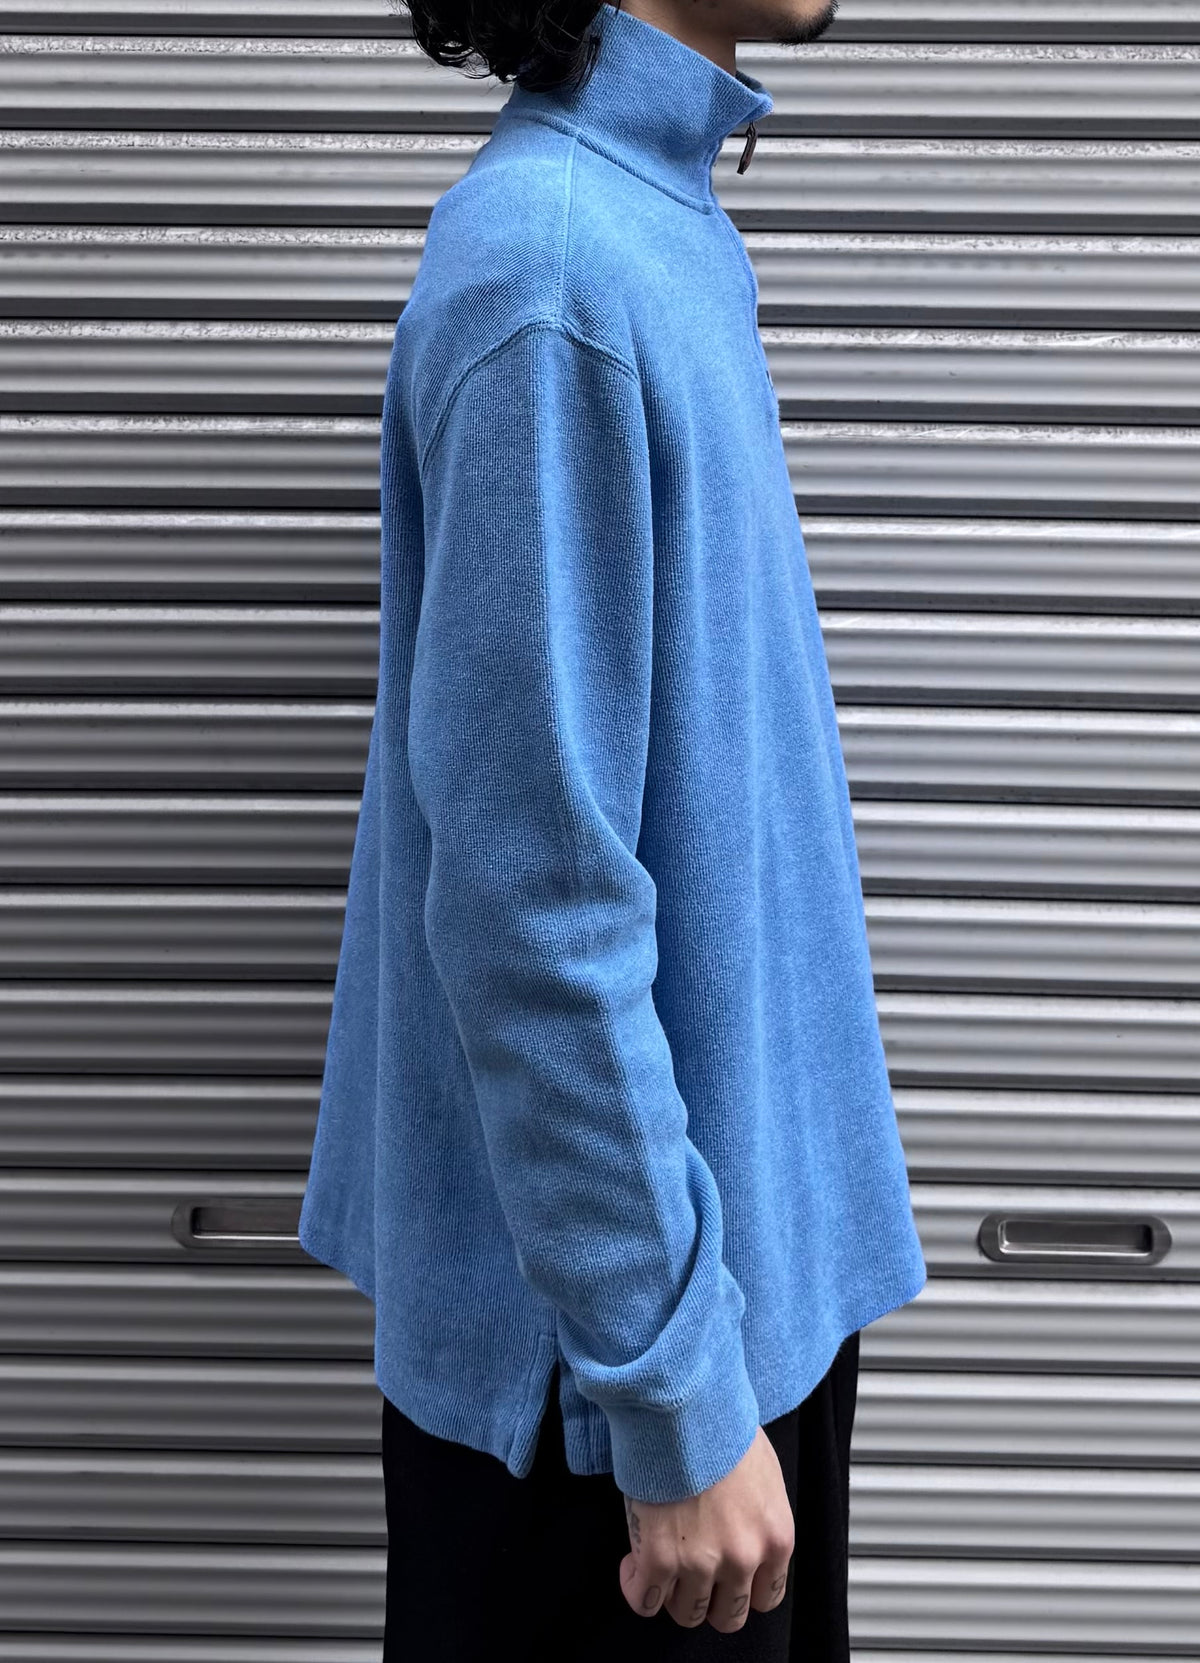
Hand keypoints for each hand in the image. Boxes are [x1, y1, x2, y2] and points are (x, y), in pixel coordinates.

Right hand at [618, 1427, 794, 1631]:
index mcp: (775, 1537)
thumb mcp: (763, 1473)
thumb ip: (759, 1516)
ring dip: (671, 1593)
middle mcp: (743, 1558)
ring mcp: (700, 1564)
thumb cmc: (721, 1425)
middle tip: (691, 1574)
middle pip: (727, 1616)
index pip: (766, 1598)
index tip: (726, 1579)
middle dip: (708, 1599)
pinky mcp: (658, 1559)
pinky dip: (636, 1588)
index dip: (741, 1590)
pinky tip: (634, 1566)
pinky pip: (644, 1600)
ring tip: (661, 1564)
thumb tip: (744, 1527)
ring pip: (686, 1614)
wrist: (685, 1407)